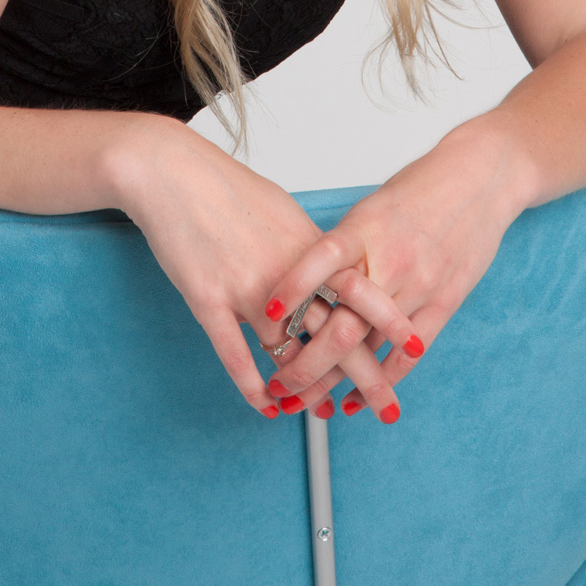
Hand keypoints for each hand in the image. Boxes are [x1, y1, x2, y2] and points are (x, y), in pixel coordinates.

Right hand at [112, 116, 422, 417]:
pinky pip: (234, 354)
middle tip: (388, 409)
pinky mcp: (209, 299)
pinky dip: (253, 385)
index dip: (389, 325)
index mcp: (309, 246)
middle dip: (367, 376)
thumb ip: (309, 245)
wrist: (172, 172)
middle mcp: (287, 271)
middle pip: (337, 331)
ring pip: (289, 351)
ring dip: (309, 389)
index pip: (361, 293)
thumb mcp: (282, 209)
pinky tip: (267, 405)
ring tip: (326, 414)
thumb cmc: (224, 185)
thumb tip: (332, 266)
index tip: (413, 350)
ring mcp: (247, 288)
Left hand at [262, 116, 531, 420]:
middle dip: (306, 365)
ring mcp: (421, 285)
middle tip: (280, 388)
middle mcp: (392, 260)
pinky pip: (409, 354)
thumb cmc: (420, 188)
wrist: (479, 178)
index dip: (293, 289)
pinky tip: (356, 399)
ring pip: (372, 347)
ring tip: (309, 405)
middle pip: (344, 323)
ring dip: (336, 382)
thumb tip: (302, 286)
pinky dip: (381, 380)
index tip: (267, 317)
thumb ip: (340, 249)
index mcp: (365, 229)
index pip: (322, 261)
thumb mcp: (370, 209)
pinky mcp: (446, 301)